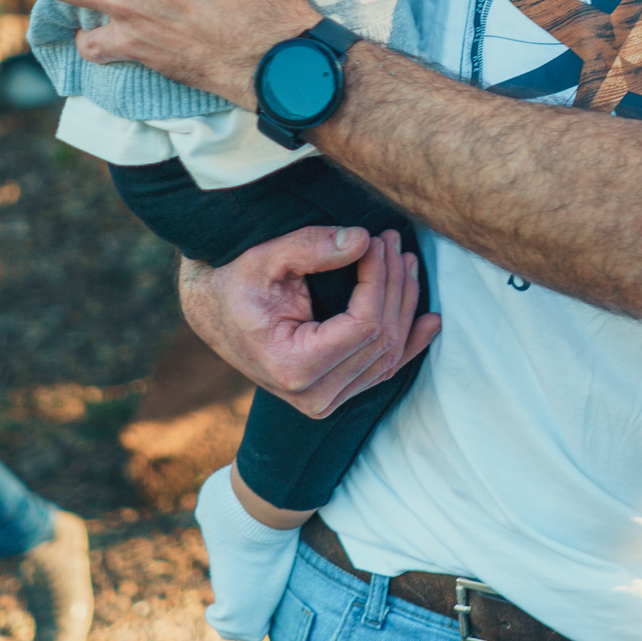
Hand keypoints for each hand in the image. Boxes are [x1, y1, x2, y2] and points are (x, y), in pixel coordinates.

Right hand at [179, 224, 440, 415]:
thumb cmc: (234, 283)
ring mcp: (325, 400)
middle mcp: (313, 396)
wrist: (212, 312)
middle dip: (394, 284)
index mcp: (293, 367)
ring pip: (387, 355)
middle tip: (393, 240)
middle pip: (380, 339)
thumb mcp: (265, 258)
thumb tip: (363, 240)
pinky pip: (382, 371)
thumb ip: (312, 247)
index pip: (363, 324)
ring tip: (405, 262)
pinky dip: (408, 343)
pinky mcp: (333, 394)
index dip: (379, 279)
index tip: (377, 239)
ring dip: (403, 306)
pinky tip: (428, 320)